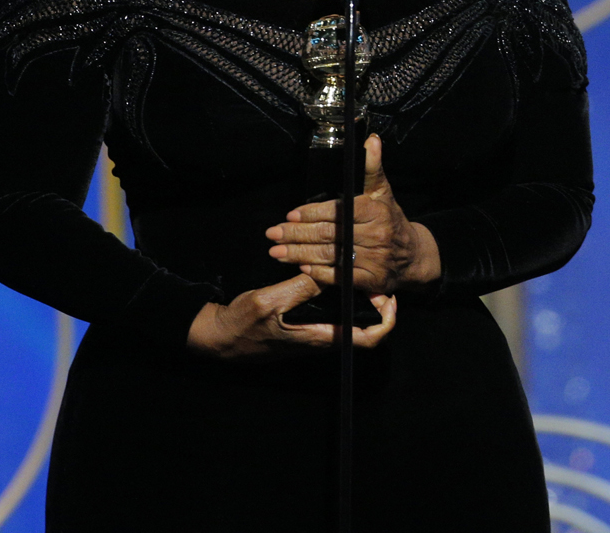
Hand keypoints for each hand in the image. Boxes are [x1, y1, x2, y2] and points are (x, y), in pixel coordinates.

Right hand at [184, 274, 396, 359]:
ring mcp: (314, 333)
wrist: (220, 338)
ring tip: (360, 270)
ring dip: (357, 297)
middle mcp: (322, 338)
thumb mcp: (268, 302)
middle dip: (376, 304)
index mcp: (319, 337)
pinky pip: (332, 314)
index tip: (390, 299)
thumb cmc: (242, 324)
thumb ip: (299, 288)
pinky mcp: (304, 326)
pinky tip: (333, 273)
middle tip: (377, 276)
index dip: (386, 321)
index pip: (368, 339)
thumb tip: (329, 271)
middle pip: (365, 327)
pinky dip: (339, 295)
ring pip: (349, 318)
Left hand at [267, 134, 442, 293]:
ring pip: (330, 255)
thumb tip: (371, 140)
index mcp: (376, 210)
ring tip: (277, 251)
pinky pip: (340, 276)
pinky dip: (319, 272)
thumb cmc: (390, 219)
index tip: (290, 215)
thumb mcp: (383, 191)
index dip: (312, 213)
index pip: (338, 211)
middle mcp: (376, 235)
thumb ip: (372, 167)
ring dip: (299, 254)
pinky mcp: (371, 279)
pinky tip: (302, 267)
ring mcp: (374, 259)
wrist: (413, 256)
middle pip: (329, 234)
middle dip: (297, 234)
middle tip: (273, 233)